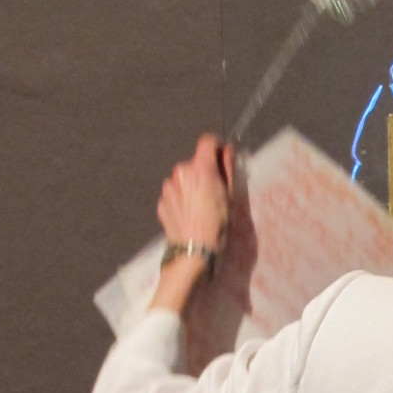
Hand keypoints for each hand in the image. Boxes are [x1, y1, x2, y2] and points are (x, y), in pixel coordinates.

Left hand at [157, 133, 233, 251]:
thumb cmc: (217, 225)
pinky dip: (181, 200)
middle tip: (213, 192)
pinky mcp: (162, 201)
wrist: (194, 251)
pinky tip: (189, 215)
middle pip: (194, 163)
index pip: (207, 141)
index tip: (222, 157)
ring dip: (191, 186)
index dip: (216, 146)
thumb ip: (228, 168)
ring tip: (200, 207)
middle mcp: (181, 171)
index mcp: (201, 168)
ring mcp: (168, 187)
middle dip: (204, 172)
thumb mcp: (230, 196)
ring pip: (183, 179)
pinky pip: (174, 194)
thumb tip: (228, 150)